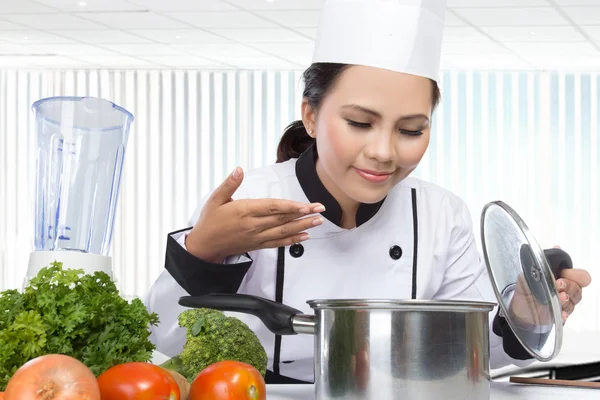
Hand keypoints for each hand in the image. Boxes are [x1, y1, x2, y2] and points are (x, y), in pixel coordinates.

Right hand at [186, 167, 324, 262]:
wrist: (204, 246)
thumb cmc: (210, 221)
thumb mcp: (215, 199)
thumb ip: (229, 184)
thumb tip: (238, 170)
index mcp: (244, 211)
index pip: (272, 208)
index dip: (290, 207)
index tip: (305, 205)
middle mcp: (253, 225)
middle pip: (283, 219)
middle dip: (304, 214)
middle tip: (320, 209)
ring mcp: (257, 236)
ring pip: (283, 231)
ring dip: (303, 226)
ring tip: (318, 221)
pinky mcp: (258, 245)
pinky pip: (278, 243)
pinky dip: (293, 240)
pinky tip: (305, 235)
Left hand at [508, 246, 590, 327]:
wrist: (518, 306)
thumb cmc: (526, 287)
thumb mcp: (529, 272)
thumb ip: (544, 261)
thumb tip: (557, 247)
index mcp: (562, 276)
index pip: (580, 275)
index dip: (574, 275)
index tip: (562, 275)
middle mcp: (567, 288)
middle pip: (578, 288)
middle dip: (569, 286)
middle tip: (558, 286)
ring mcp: (565, 302)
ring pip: (575, 301)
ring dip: (566, 300)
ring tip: (558, 299)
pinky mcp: (561, 313)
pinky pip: (569, 313)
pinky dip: (565, 313)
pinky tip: (561, 313)